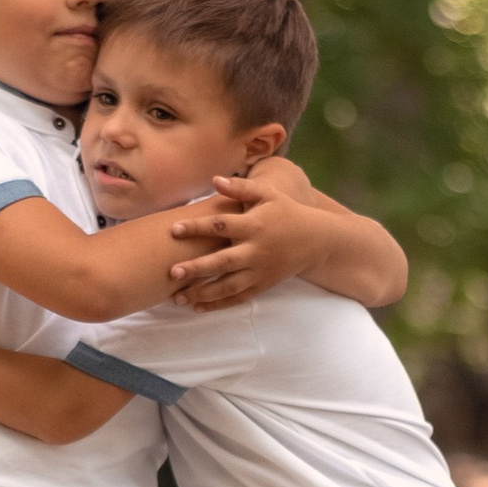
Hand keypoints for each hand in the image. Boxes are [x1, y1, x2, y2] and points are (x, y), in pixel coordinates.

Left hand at [166, 172, 324, 305]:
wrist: (316, 240)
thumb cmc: (285, 212)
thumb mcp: (267, 194)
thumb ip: (240, 188)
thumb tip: (213, 179)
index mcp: (254, 225)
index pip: (221, 226)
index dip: (197, 227)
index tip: (173, 229)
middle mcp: (256, 250)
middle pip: (222, 261)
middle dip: (197, 268)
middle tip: (171, 272)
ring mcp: (259, 271)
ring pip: (228, 286)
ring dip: (202, 293)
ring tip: (177, 298)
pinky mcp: (263, 285)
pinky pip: (238, 298)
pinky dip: (218, 305)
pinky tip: (197, 307)